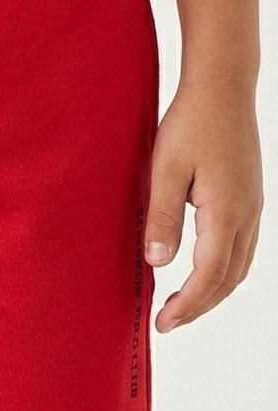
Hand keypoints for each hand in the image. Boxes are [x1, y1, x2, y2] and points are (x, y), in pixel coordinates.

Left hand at [144, 80, 262, 332]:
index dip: (186, 305)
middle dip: (199, 306)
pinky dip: (224, 270)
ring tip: (182, 303)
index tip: (163, 323)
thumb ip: (162, 217)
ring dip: (212, 291)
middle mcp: (247, 215)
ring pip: (239, 266)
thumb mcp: (165, 169)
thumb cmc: (191, 122)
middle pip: (227, 279)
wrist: (223, 88)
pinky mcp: (250, 197)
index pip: (207, 275)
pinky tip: (202, 269)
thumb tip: (157, 263)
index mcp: (226, 212)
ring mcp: (253, 206)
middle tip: (168, 321)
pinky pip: (243, 248)